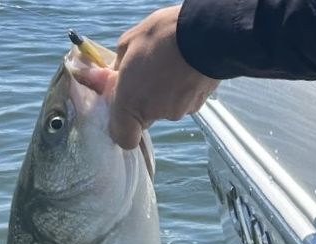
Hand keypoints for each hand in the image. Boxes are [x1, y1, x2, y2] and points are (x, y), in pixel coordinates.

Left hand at [108, 5, 219, 148]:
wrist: (210, 32)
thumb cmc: (164, 35)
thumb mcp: (129, 42)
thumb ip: (115, 66)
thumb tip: (106, 76)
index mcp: (131, 102)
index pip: (124, 139)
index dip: (122, 126)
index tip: (121, 105)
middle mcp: (155, 113)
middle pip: (145, 117)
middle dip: (142, 100)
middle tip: (145, 72)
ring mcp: (179, 111)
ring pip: (166, 107)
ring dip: (164, 91)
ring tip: (169, 63)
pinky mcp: (199, 105)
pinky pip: (184, 100)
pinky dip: (182, 88)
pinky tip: (184, 66)